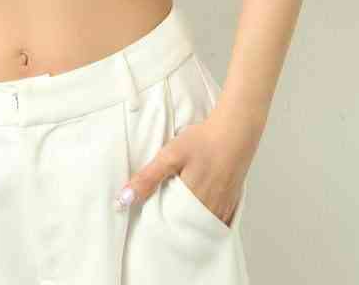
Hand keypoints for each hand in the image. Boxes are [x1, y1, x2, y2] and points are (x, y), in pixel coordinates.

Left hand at [115, 112, 257, 226]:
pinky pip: (219, 221)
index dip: (159, 223)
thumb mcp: (170, 155)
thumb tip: (123, 200)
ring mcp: (223, 207)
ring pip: (203, 226)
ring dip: (191, 225)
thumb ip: (148, 178)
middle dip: (175, 227)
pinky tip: (200, 214)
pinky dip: (207, 222)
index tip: (149, 220)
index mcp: (191, 203)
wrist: (235, 130)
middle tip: (162, 218)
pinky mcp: (232, 201)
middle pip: (188, 228)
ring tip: (178, 216)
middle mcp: (209, 210)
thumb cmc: (202, 141)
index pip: (170, 225)